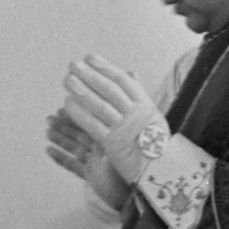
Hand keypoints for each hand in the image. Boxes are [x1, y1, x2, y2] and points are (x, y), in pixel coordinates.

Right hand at [45, 110, 130, 209]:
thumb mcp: (116, 148)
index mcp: (109, 140)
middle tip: (49, 119)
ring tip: (47, 131)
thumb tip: (92, 113)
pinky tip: (48, 150)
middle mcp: (101, 149)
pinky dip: (60, 158)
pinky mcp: (90, 175)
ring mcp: (94, 162)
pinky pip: (72, 165)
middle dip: (64, 126)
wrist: (133, 197)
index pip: (90, 124)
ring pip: (74, 148)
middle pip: (79, 135)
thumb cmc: (130, 170)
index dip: (76, 117)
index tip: (62, 109)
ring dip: (60, 139)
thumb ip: (103, 134)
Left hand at [62, 55, 168, 183]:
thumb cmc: (155, 143)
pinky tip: (67, 104)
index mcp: (146, 105)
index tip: (90, 57)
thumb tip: (130, 72)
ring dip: (81, 91)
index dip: (105, 67)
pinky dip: (80, 114)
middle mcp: (135, 114)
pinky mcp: (113, 144)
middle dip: (90, 75)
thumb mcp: (153, 115)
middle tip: (72, 65)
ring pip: (99, 105)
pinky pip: (93, 125)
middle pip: (109, 90)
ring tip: (67, 80)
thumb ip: (138, 95)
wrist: (161, 171)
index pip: (123, 80)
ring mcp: (124, 128)